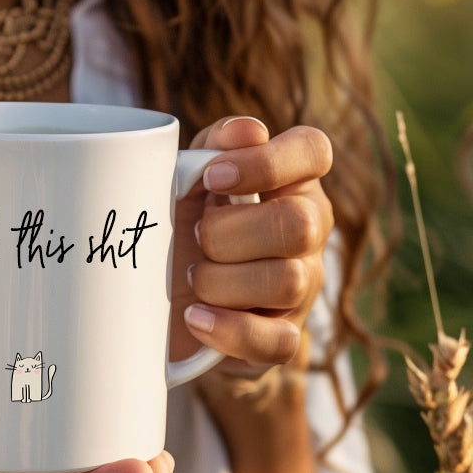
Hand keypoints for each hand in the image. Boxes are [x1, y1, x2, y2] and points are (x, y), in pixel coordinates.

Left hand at [170, 116, 333, 376]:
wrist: (159, 306)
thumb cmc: (177, 228)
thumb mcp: (182, 182)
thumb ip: (211, 147)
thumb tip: (246, 131)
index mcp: (288, 182)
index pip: (314, 150)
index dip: (265, 162)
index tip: (212, 178)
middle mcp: (309, 232)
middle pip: (298, 225)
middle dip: (228, 234)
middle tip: (194, 237)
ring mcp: (303, 288)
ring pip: (287, 281)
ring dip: (221, 282)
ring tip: (192, 278)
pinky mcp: (283, 339)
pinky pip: (277, 342)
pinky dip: (229, 330)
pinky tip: (196, 317)